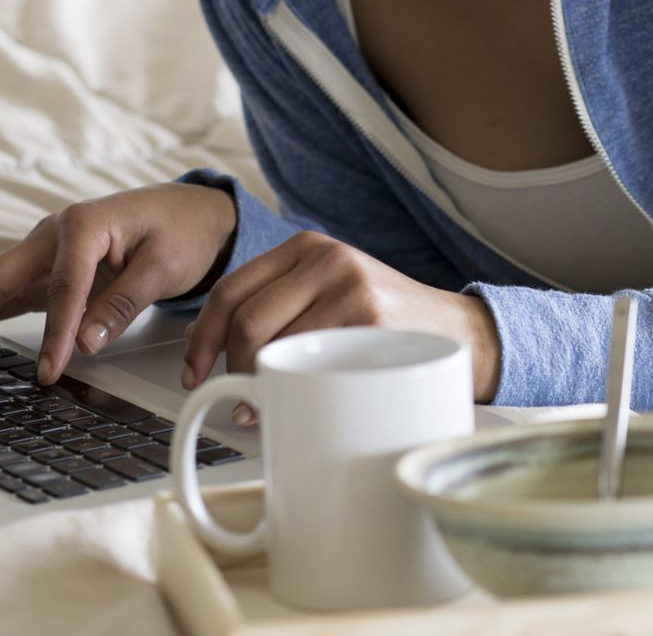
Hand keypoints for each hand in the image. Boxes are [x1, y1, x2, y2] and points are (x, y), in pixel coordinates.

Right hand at [0, 182, 237, 383]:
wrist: (193, 212)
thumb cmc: (182, 231)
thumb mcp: (165, 265)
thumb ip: (125, 302)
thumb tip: (86, 342)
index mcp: (85, 223)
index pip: (63, 285)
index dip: (55, 331)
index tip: (49, 370)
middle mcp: (52, 233)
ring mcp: (42, 252)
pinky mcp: (42, 270)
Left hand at [181, 229, 502, 409]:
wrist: (459, 332)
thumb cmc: (387, 325)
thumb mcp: (332, 294)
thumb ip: (279, 305)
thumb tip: (205, 345)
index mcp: (307, 248)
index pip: (230, 289)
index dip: (201, 336)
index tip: (193, 370)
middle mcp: (324, 257)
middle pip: (243, 316)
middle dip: (227, 365)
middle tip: (232, 395)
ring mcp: (347, 284)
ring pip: (269, 339)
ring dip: (254, 382)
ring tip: (263, 404)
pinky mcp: (367, 316)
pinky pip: (306, 359)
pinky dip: (286, 388)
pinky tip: (290, 401)